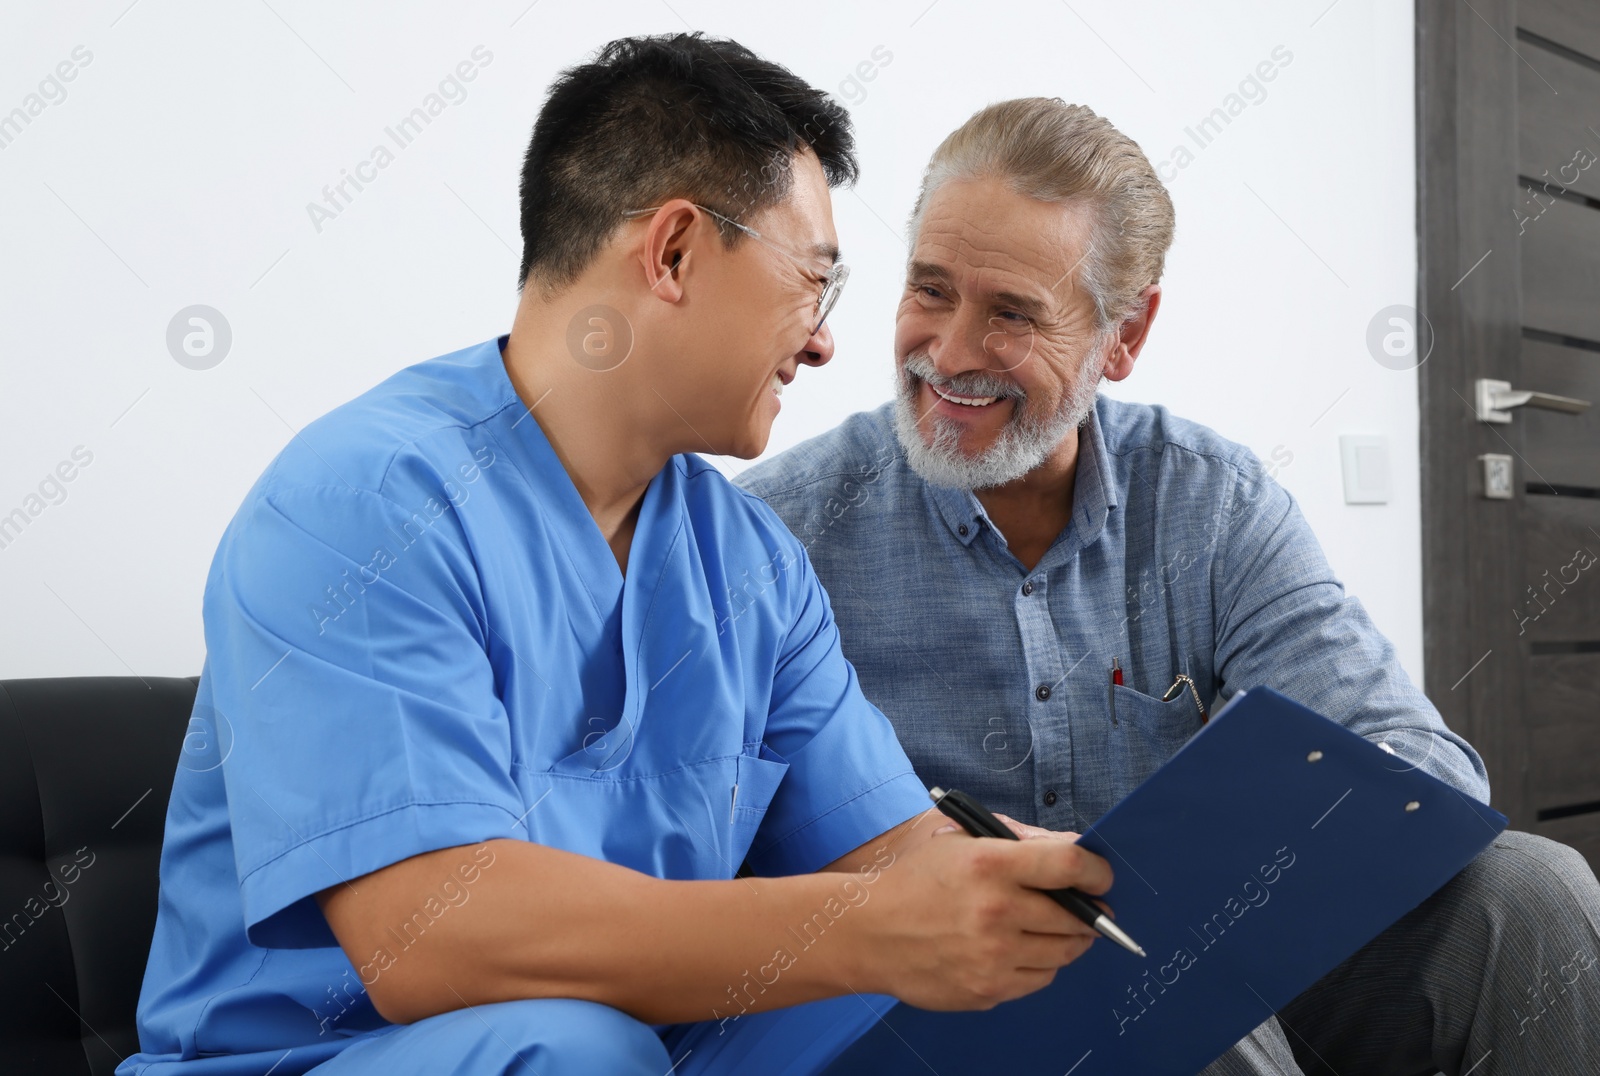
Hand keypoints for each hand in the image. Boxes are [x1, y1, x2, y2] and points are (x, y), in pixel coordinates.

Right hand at [849, 817, 1112, 1010]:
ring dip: (1070, 941)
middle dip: (1088, 912)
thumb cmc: (916, 880)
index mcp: (990, 863)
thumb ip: (1020, 842)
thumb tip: (1074, 851)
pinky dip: (1040, 965)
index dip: (1097, 872)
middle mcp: (996, 910)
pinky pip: (1039, 979)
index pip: (1070, 865)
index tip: (1101, 877)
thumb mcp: (961, 840)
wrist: (869, 932)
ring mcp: (993, 956)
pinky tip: (1023, 950)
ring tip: (1058, 930)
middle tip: (1087, 909)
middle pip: (1076, 916)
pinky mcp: (987, 990)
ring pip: (1064, 952)